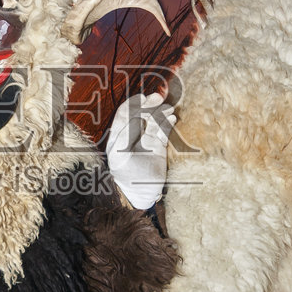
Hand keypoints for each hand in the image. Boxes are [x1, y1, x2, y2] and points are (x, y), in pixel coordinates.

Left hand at [107, 92, 175, 209]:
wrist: (139, 193)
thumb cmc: (125, 175)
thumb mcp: (119, 154)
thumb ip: (125, 134)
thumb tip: (135, 115)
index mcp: (118, 135)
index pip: (125, 113)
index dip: (133, 103)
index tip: (143, 98)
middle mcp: (132, 135)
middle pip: (141, 114)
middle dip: (149, 105)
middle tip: (159, 98)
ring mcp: (146, 140)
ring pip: (154, 120)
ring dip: (160, 112)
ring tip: (169, 108)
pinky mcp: (158, 146)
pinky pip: (163, 131)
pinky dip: (168, 123)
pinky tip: (172, 119)